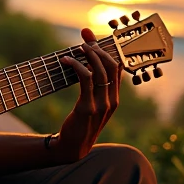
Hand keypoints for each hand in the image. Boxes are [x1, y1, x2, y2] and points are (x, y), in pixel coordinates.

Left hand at [52, 28, 121, 162]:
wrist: (73, 147)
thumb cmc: (81, 122)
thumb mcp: (93, 103)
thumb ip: (94, 85)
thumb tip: (88, 61)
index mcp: (115, 97)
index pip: (117, 67)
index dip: (106, 49)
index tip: (91, 35)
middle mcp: (112, 100)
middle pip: (110, 65)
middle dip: (97, 48)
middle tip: (84, 38)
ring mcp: (101, 104)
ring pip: (99, 70)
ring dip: (88, 54)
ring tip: (76, 47)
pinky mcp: (87, 108)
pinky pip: (85, 79)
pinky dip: (76, 66)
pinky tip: (66, 61)